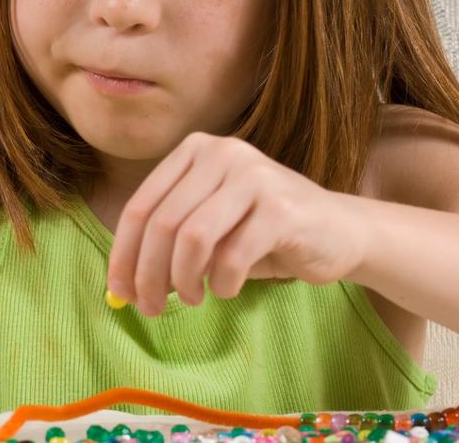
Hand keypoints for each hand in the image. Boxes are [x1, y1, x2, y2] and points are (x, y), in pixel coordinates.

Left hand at [105, 131, 368, 315]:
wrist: (340, 231)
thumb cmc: (262, 233)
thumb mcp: (208, 229)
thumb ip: (167, 244)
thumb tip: (123, 284)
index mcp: (194, 151)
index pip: (140, 206)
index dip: (123, 254)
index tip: (118, 291)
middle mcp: (222, 153)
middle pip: (162, 223)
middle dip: (148, 274)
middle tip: (149, 307)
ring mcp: (254, 176)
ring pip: (192, 237)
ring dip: (183, 279)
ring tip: (191, 299)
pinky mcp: (283, 207)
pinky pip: (232, 255)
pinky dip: (221, 282)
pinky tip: (225, 289)